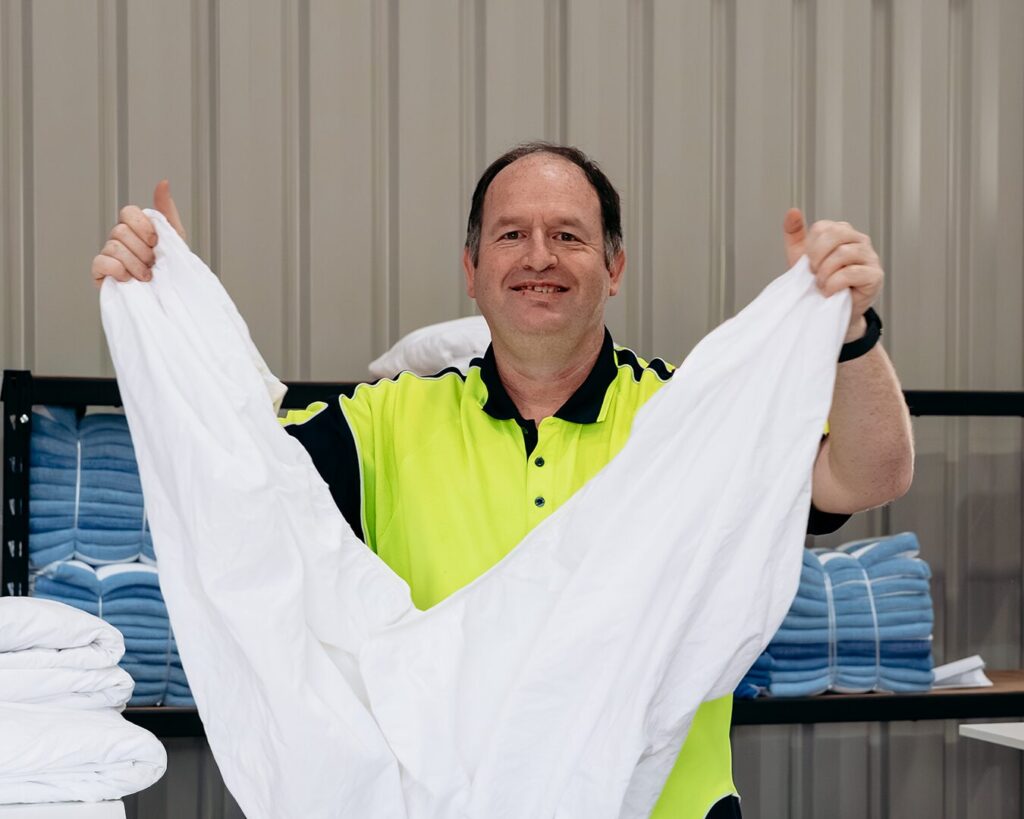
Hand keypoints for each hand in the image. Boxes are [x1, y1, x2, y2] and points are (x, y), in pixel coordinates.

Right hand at [91, 180, 185, 287]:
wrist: (170, 297)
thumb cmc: (171, 267)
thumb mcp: (174, 236)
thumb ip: (166, 210)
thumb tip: (163, 182)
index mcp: (134, 228)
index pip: (128, 212)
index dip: (142, 226)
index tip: (156, 242)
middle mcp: (118, 239)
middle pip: (121, 231)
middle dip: (142, 250)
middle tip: (153, 263)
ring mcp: (108, 255)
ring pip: (113, 247)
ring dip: (135, 264)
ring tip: (147, 276)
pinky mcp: (100, 273)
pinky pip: (101, 262)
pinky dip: (117, 270)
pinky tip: (129, 279)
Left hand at [782, 208, 881, 340]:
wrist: (828, 311)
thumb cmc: (818, 282)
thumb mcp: (801, 257)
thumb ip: (795, 233)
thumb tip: (792, 211)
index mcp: (841, 232)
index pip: (822, 228)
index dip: (809, 247)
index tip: (807, 264)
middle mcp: (859, 240)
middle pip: (836, 234)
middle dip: (817, 256)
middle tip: (813, 274)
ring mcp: (870, 256)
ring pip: (843, 253)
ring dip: (825, 273)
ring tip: (822, 285)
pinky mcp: (875, 275)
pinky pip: (852, 272)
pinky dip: (835, 284)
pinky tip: (830, 291)